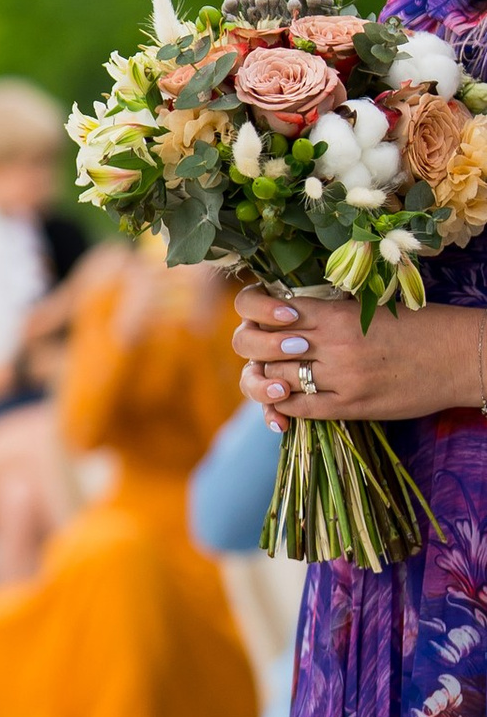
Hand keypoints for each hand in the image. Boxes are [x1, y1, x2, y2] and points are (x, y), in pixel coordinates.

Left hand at [235, 282, 486, 422]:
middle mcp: (331, 342)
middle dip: (255, 350)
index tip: (268, 321)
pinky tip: (283, 405)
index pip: (266, 308)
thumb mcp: (368, 308)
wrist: (461, 356)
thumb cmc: (418, 327)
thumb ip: (327, 313)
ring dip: (267, 379)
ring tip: (276, 378)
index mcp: (334, 311)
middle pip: (258, 345)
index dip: (256, 315)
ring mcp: (340, 376)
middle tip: (268, 354)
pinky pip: (297, 408)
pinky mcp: (351, 406)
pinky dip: (282, 407)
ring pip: (274, 378)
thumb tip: (283, 322)